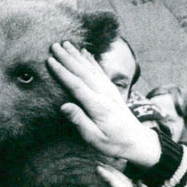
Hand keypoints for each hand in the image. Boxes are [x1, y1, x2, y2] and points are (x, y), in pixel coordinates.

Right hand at [46, 42, 161, 167]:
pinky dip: (91, 59)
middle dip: (68, 58)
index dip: (63, 72)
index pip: (77, 85)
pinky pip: (100, 70)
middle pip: (83, 72)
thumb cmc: (113, 143)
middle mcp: (104, 94)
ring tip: (66, 43)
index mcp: (98, 106)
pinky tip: (85, 51)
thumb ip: (80, 121)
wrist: (137, 141)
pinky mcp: (112, 89)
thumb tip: (64, 106)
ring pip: (91, 68)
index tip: (50, 61)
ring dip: (78, 55)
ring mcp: (109, 90)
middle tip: (54, 45)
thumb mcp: (95, 139)